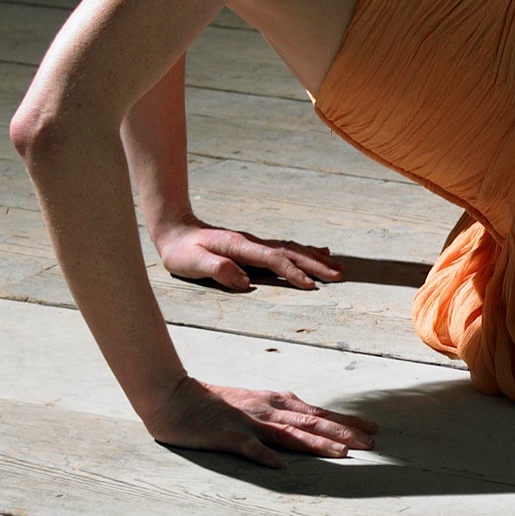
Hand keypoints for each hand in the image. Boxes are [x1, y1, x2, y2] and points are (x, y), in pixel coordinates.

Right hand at [139, 375, 371, 466]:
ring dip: (317, 443)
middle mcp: (268, 410)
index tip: (373, 429)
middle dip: (343, 432)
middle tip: (371, 444)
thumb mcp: (254, 402)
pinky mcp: (228, 435)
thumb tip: (310, 419)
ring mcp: (248, 422)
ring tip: (343, 454)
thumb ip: (280, 412)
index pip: (317, 413)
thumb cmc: (215, 403)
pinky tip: (280, 467)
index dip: (346, 421)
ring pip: (289, 434)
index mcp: (275, 403)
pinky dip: (265, 456)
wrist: (174, 397)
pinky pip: (249, 447)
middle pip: (312, 422)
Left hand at [155, 221, 342, 291]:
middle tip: (338, 275)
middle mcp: (252, 243)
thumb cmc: (182, 250)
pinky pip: (286, 249)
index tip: (311, 286)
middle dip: (315, 264)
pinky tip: (319, 252)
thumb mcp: (191, 262)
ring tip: (337, 267)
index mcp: (239, 247)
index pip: (273, 260)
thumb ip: (217, 270)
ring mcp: (255, 244)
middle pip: (290, 252)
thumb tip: (244, 282)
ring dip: (316, 258)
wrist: (176, 229)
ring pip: (292, 249)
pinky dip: (306, 251)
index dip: (292, 273)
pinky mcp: (255, 247)